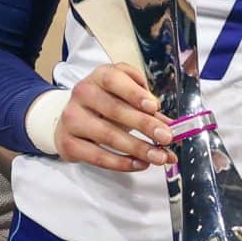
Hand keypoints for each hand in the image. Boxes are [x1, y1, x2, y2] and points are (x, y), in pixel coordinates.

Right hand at [53, 63, 174, 174]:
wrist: (73, 119)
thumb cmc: (106, 103)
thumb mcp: (126, 96)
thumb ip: (149, 107)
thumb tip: (173, 126)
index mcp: (99, 76)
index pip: (114, 80)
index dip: (134, 93)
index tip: (154, 107)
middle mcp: (82, 94)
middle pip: (114, 110)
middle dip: (144, 125)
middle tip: (167, 137)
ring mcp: (72, 118)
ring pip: (107, 136)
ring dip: (137, 148)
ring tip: (159, 157)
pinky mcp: (68, 143)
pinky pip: (97, 156)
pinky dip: (121, 163)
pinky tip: (140, 164)